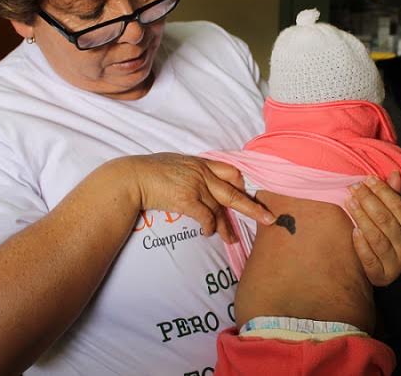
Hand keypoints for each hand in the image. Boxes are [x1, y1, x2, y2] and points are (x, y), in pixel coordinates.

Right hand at [124, 153, 275, 242]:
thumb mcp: (177, 164)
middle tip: (268, 219)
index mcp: (201, 162)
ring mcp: (196, 186)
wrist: (132, 177)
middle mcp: (202, 172)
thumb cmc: (150, 171)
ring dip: (225, 226)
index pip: (231, 171)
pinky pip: (206, 217)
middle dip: (253, 207)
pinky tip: (208, 233)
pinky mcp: (187, 200)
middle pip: (234, 191)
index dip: (242, 185)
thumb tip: (201, 184)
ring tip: (231, 239)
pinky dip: (209, 227)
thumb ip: (192, 172)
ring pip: (220, 209)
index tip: (248, 195)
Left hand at [346, 172, 400, 285]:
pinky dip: (361, 244)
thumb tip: (395, 174)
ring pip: (376, 237)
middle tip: (354, 187)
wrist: (384, 267)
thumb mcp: (398, 216)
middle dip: (368, 200)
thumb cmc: (390, 235)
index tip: (368, 179)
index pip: (400, 207)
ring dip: (361, 217)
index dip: (383, 192)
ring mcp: (396, 264)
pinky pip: (369, 258)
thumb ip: (396, 196)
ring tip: (349, 202)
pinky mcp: (382, 275)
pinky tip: (353, 230)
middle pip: (385, 220)